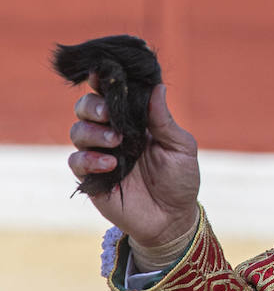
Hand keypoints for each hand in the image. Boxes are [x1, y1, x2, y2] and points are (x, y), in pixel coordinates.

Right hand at [69, 79, 200, 246]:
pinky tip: (110, 164)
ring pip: (78, 131)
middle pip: (86, 107)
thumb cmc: (180, 179)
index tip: (102, 72)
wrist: (172, 217)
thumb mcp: (181, 147)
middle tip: (109, 114)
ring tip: (116, 143)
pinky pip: (76, 161)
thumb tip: (157, 88)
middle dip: (92, 106)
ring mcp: (100, 154)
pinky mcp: (91, 177)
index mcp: (136, 121)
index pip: (114, 94)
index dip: (105, 81)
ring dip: (93, 133)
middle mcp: (114, 133)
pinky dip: (89, 159)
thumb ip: (164, 120)